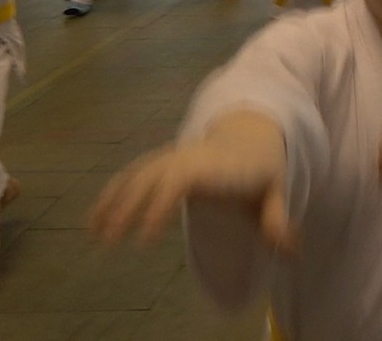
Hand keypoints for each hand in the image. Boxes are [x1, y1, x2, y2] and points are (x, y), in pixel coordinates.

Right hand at [89, 113, 291, 249]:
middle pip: (149, 178)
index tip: (143, 238)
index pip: (178, 181)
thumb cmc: (262, 168)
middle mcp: (186, 158)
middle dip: (126, 208)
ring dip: (111, 201)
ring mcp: (170, 157)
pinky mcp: (160, 161)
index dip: (159, 207)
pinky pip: (131, 174)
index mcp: (211, 165)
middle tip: (108, 242)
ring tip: (92, 232)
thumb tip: (290, 247)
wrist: (252, 133)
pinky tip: (94, 217)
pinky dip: (111, 193)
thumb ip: (277, 218)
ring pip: (134, 175)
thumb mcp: (275, 189)